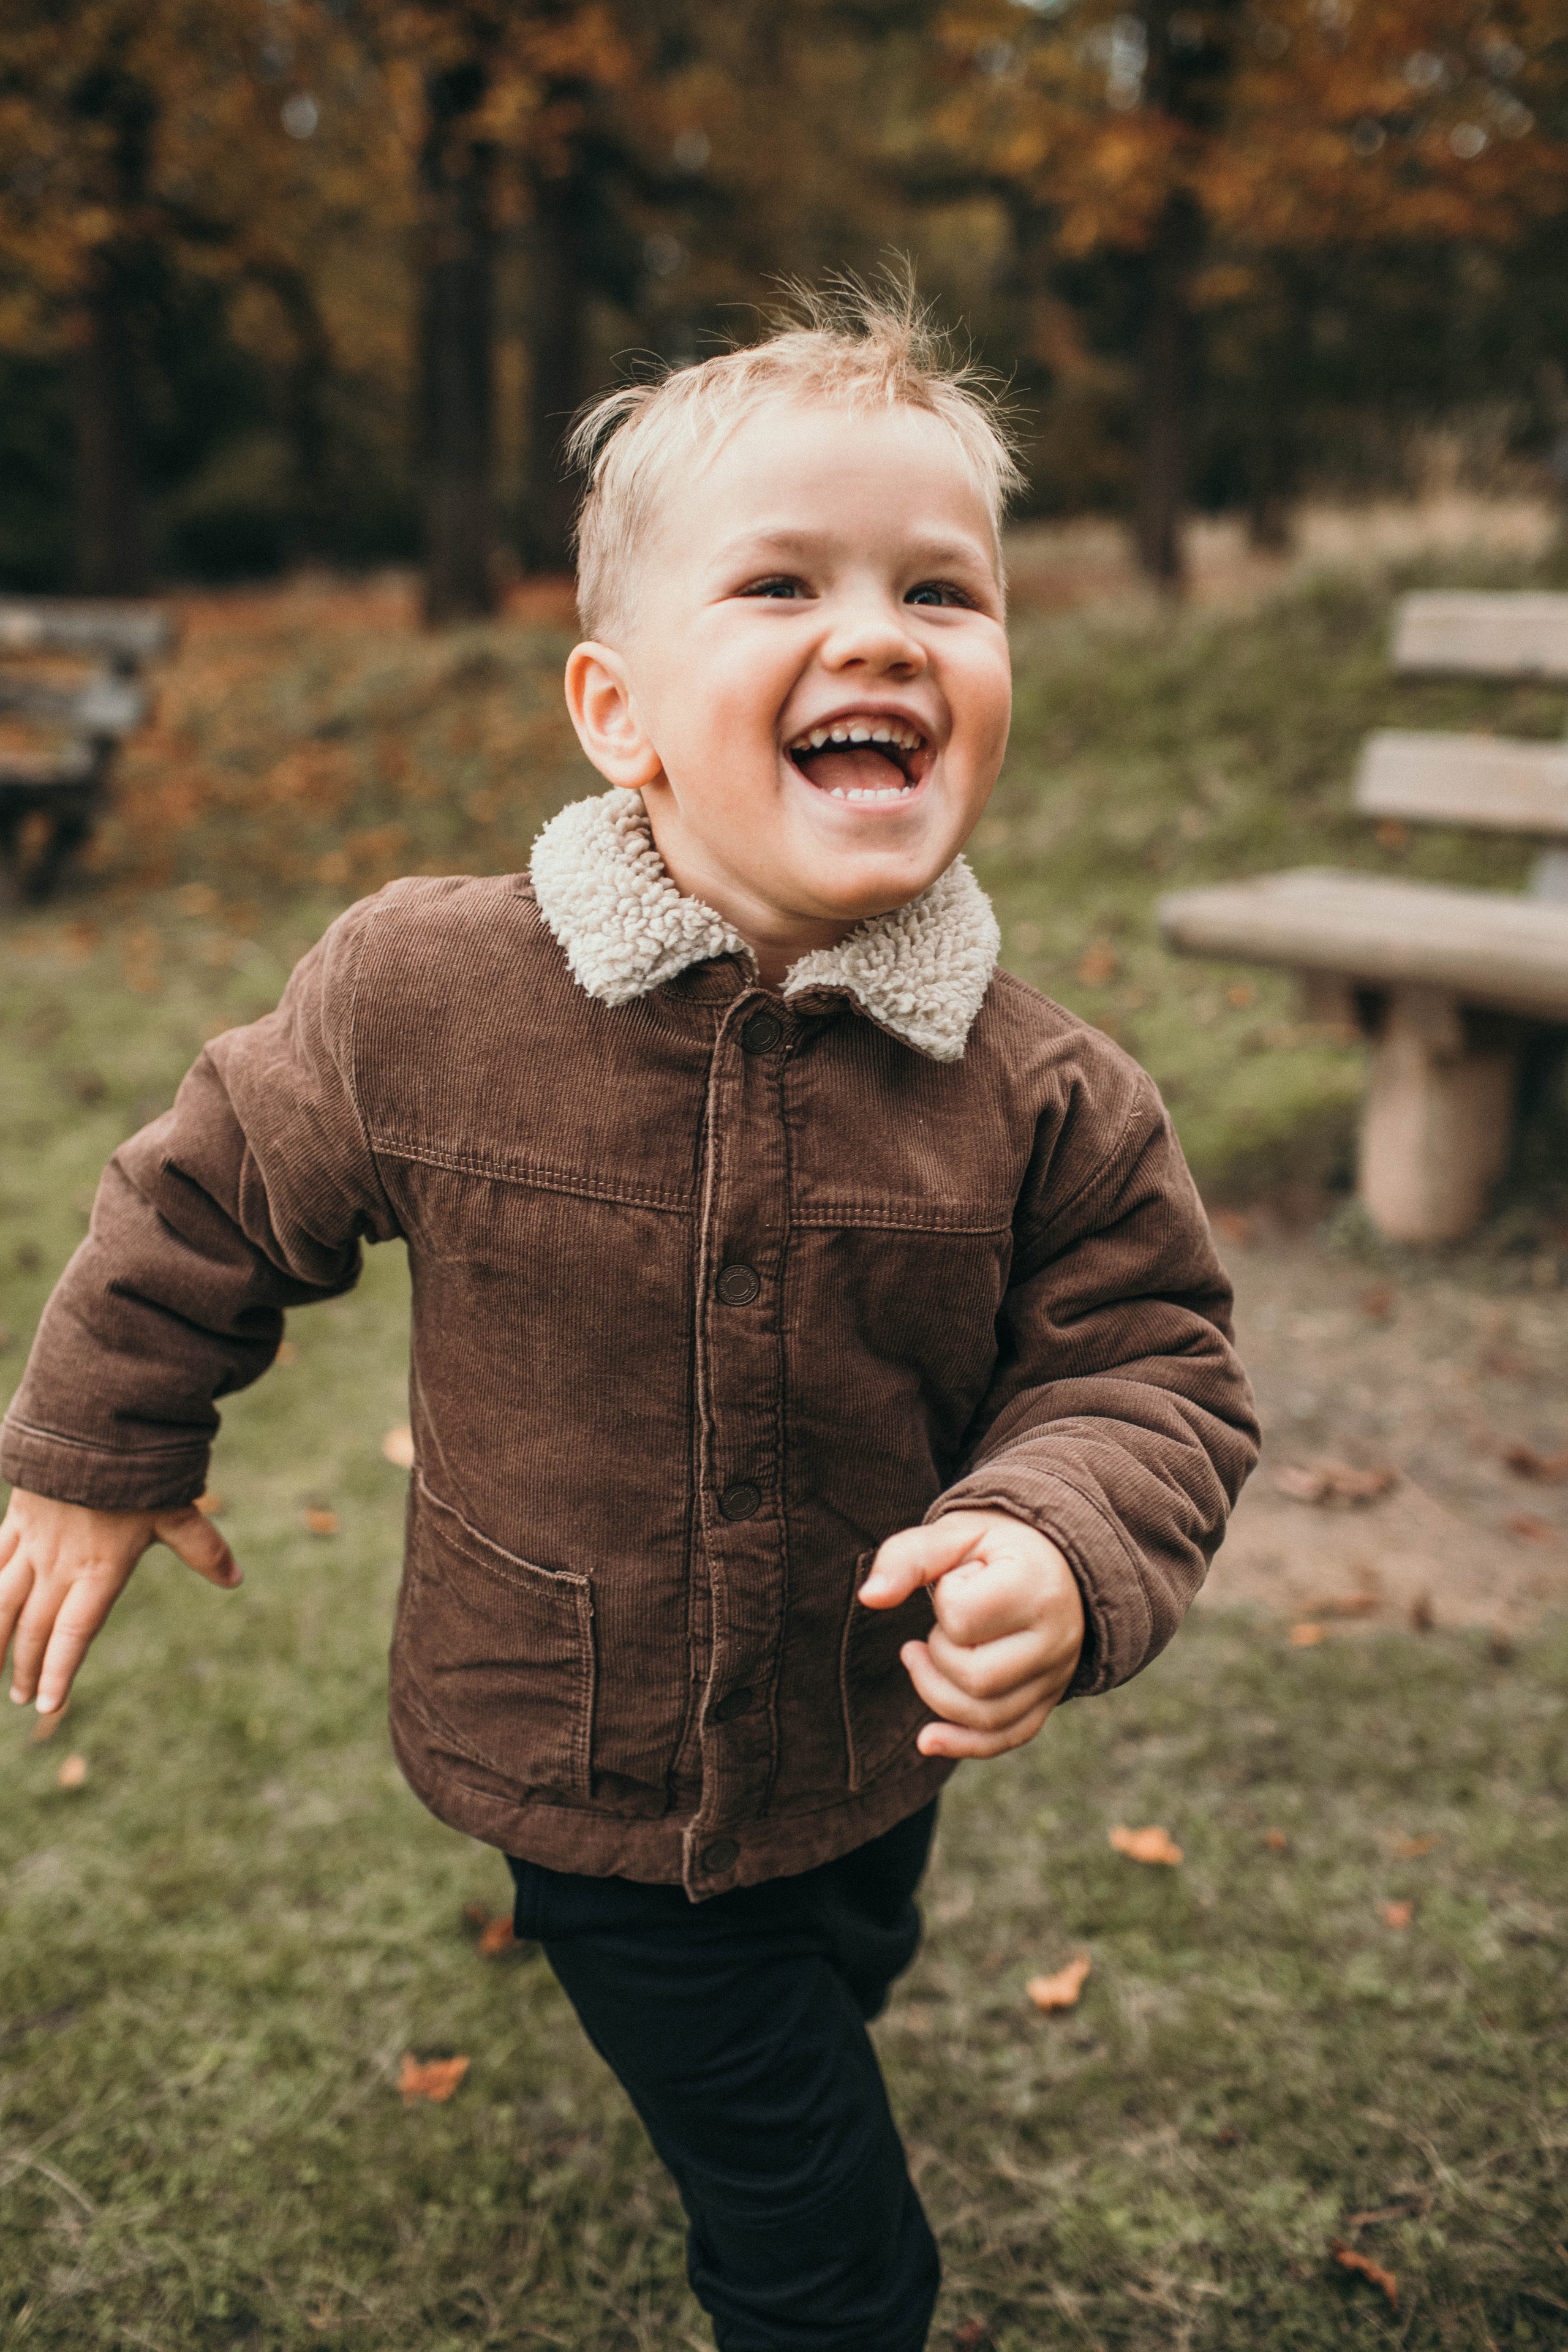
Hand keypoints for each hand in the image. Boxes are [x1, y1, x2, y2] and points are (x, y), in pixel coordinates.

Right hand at [1, 1489, 239, 1716]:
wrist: (92, 1423)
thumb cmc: (139, 1469)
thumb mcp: (176, 1510)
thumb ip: (203, 1548)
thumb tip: (236, 1579)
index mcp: (100, 1569)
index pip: (74, 1633)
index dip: (60, 1672)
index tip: (50, 1705)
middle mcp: (60, 1564)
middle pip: (37, 1627)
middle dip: (28, 1667)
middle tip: (22, 1697)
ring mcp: (33, 1543)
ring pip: (3, 1602)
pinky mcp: (16, 1520)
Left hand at [859, 1510, 1083, 1759]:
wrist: (1059, 1564)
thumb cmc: (999, 1547)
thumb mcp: (958, 1532)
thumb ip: (910, 1557)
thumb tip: (869, 1596)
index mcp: (1036, 1587)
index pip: (964, 1619)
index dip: (944, 1600)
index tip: (960, 1578)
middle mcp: (1056, 1639)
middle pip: (976, 1678)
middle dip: (938, 1653)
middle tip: (942, 1623)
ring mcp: (1056, 1676)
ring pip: (987, 1716)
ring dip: (938, 1691)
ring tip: (923, 1656)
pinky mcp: (1048, 1700)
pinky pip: (1008, 1737)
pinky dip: (963, 1744)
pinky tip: (927, 1740)